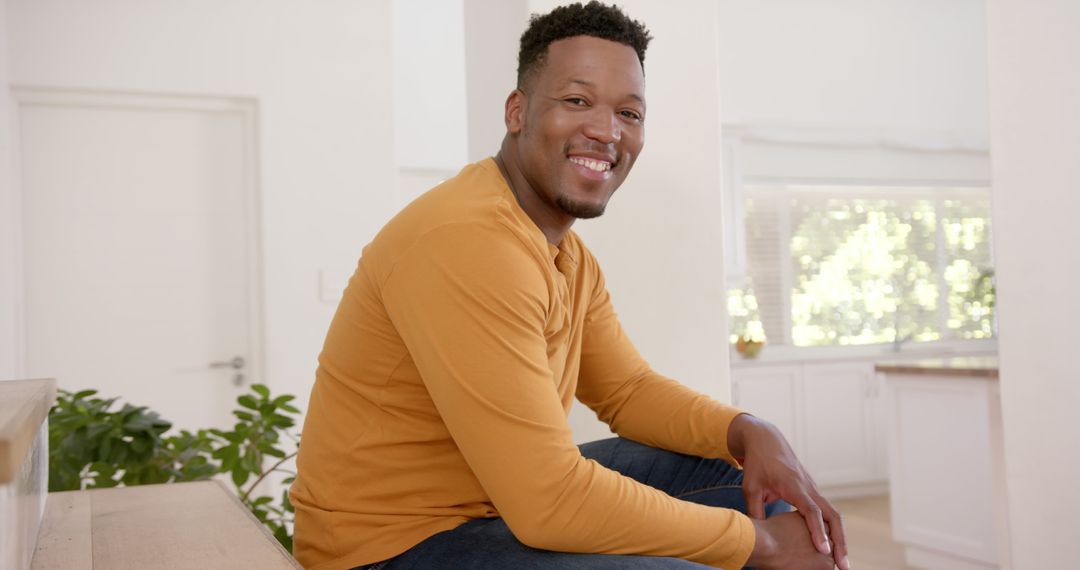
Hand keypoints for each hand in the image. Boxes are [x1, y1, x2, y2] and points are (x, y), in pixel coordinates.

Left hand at [728, 414, 848, 569]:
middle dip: (840, 541)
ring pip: (834, 515)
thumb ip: (755, 511)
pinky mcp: (813, 492)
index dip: (818, 531)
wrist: (766, 440)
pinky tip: (834, 547)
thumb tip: (756, 536)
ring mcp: (814, 489)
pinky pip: (828, 512)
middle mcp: (809, 487)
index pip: (811, 511)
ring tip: (842, 562)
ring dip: (840, 538)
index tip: (824, 550)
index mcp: (794, 485)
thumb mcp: (750, 487)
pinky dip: (834, 529)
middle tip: (843, 565)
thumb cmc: (757, 464)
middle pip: (832, 515)